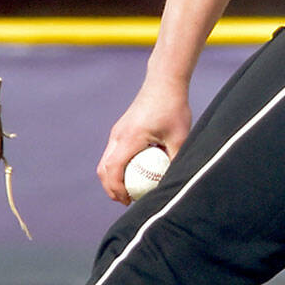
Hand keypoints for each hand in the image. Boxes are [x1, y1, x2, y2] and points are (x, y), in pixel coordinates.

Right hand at [98, 83, 191, 203]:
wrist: (164, 82)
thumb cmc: (174, 108)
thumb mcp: (180, 137)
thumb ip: (176, 160)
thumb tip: (177, 182)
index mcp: (130, 138)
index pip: (114, 170)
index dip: (117, 189)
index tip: (128, 202)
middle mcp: (118, 135)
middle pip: (104, 168)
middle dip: (111, 188)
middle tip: (126, 201)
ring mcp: (117, 131)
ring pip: (106, 160)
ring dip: (112, 177)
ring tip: (128, 190)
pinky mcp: (121, 128)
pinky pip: (113, 152)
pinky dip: (117, 166)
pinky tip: (134, 172)